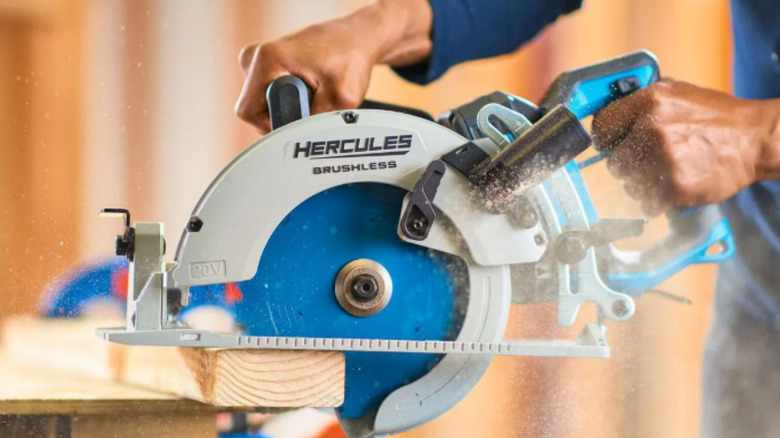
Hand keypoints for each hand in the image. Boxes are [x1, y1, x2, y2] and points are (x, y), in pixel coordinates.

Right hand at [235, 0, 432, 132]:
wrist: (355, 38)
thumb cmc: (350, 58)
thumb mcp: (341, 98)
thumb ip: (316, 122)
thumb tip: (301, 142)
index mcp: (267, 59)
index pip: (250, 113)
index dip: (275, 126)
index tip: (300, 122)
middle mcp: (256, 57)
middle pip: (255, 111)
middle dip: (284, 117)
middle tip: (313, 107)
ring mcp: (258, 61)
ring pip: (261, 106)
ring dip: (288, 109)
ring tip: (314, 96)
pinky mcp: (264, 67)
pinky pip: (267, 98)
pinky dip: (288, 101)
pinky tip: (309, 92)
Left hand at [592, 79, 779, 215]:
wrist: (755, 140)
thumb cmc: (715, 117)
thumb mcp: (676, 92)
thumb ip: (641, 102)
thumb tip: (608, 118)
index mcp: (649, 101)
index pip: (602, 126)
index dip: (606, 139)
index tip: (612, 145)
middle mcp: (652, 128)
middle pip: (614, 162)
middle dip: (629, 165)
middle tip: (651, 161)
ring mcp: (664, 159)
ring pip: (629, 185)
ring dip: (643, 184)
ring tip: (668, 172)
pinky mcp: (676, 187)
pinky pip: (646, 203)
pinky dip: (657, 201)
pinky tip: (674, 187)